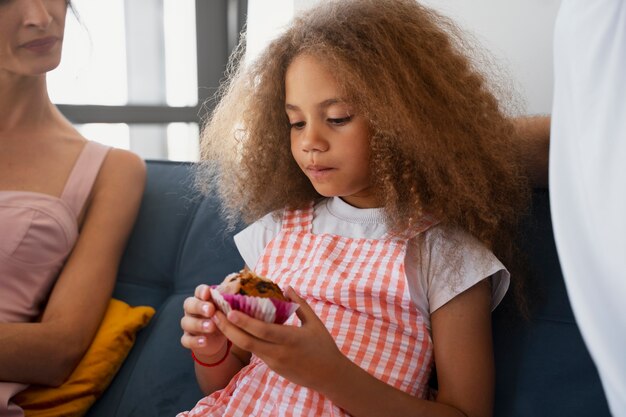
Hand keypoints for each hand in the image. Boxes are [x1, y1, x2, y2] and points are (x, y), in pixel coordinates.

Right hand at [180, 284, 228, 360]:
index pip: (198, 291)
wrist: (214, 339)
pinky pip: (187, 339)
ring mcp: (188, 324)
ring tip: (211, 327)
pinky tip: (204, 341)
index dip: (202, 291)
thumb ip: (228, 304)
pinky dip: (195, 341)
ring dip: (199, 324)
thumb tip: (240, 297)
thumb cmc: (222, 318)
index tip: (208, 292)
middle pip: (189, 304)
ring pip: (186, 322)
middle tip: (211, 310)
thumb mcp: (226, 310)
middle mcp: (192, 310)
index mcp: (201, 299)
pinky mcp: (187, 338)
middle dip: (199, 306)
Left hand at [211, 287, 347, 391]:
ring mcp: (274, 362)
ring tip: (219, 320)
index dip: (244, 322)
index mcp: (290, 339)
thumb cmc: (323, 346)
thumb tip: (287, 287)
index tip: (230, 311)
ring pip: (247, 348)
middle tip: (213, 314)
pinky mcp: (272, 367)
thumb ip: (299, 304)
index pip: (263, 331)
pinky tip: (235, 330)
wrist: (328, 375)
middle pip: (247, 342)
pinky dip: (243, 341)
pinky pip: (255, 352)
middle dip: (227, 328)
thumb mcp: (314, 322)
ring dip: (232, 334)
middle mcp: (279, 352)